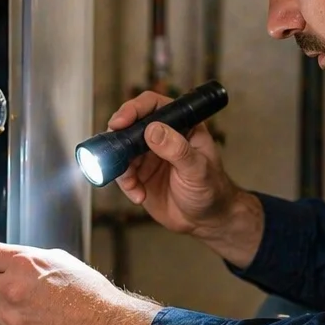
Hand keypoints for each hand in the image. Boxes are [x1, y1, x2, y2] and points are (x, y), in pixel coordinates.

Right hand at [108, 91, 264, 267]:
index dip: (134, 109)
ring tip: (133, 183)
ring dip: (122, 167)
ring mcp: (149, 155)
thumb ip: (177, 149)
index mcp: (181, 125)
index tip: (121, 121)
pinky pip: (123, 174)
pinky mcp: (140, 175)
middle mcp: (162, 136)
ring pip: (122, 150)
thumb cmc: (212, 190)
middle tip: (113, 149)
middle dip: (118, 137)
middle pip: (131, 124)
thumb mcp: (198, 169)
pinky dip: (126, 185)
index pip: (153, 105)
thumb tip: (153, 130)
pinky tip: (139, 196)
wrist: (206, 220)